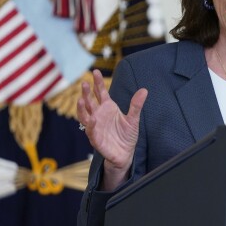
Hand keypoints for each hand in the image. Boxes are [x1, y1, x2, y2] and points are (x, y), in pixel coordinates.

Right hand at [77, 69, 147, 189]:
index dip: (97, 82)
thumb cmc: (127, 135)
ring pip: (85, 115)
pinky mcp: (95, 138)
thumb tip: (144, 90)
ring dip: (82, 108)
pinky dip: (91, 124)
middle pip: (90, 101)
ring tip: (81, 99)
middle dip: (86, 93)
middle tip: (84, 83)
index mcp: (107, 108)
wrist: (125, 153)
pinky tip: (93, 118)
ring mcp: (95, 126)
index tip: (95, 72)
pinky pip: (90, 130)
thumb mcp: (133, 119)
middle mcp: (99, 115)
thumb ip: (136, 105)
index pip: (100, 92)